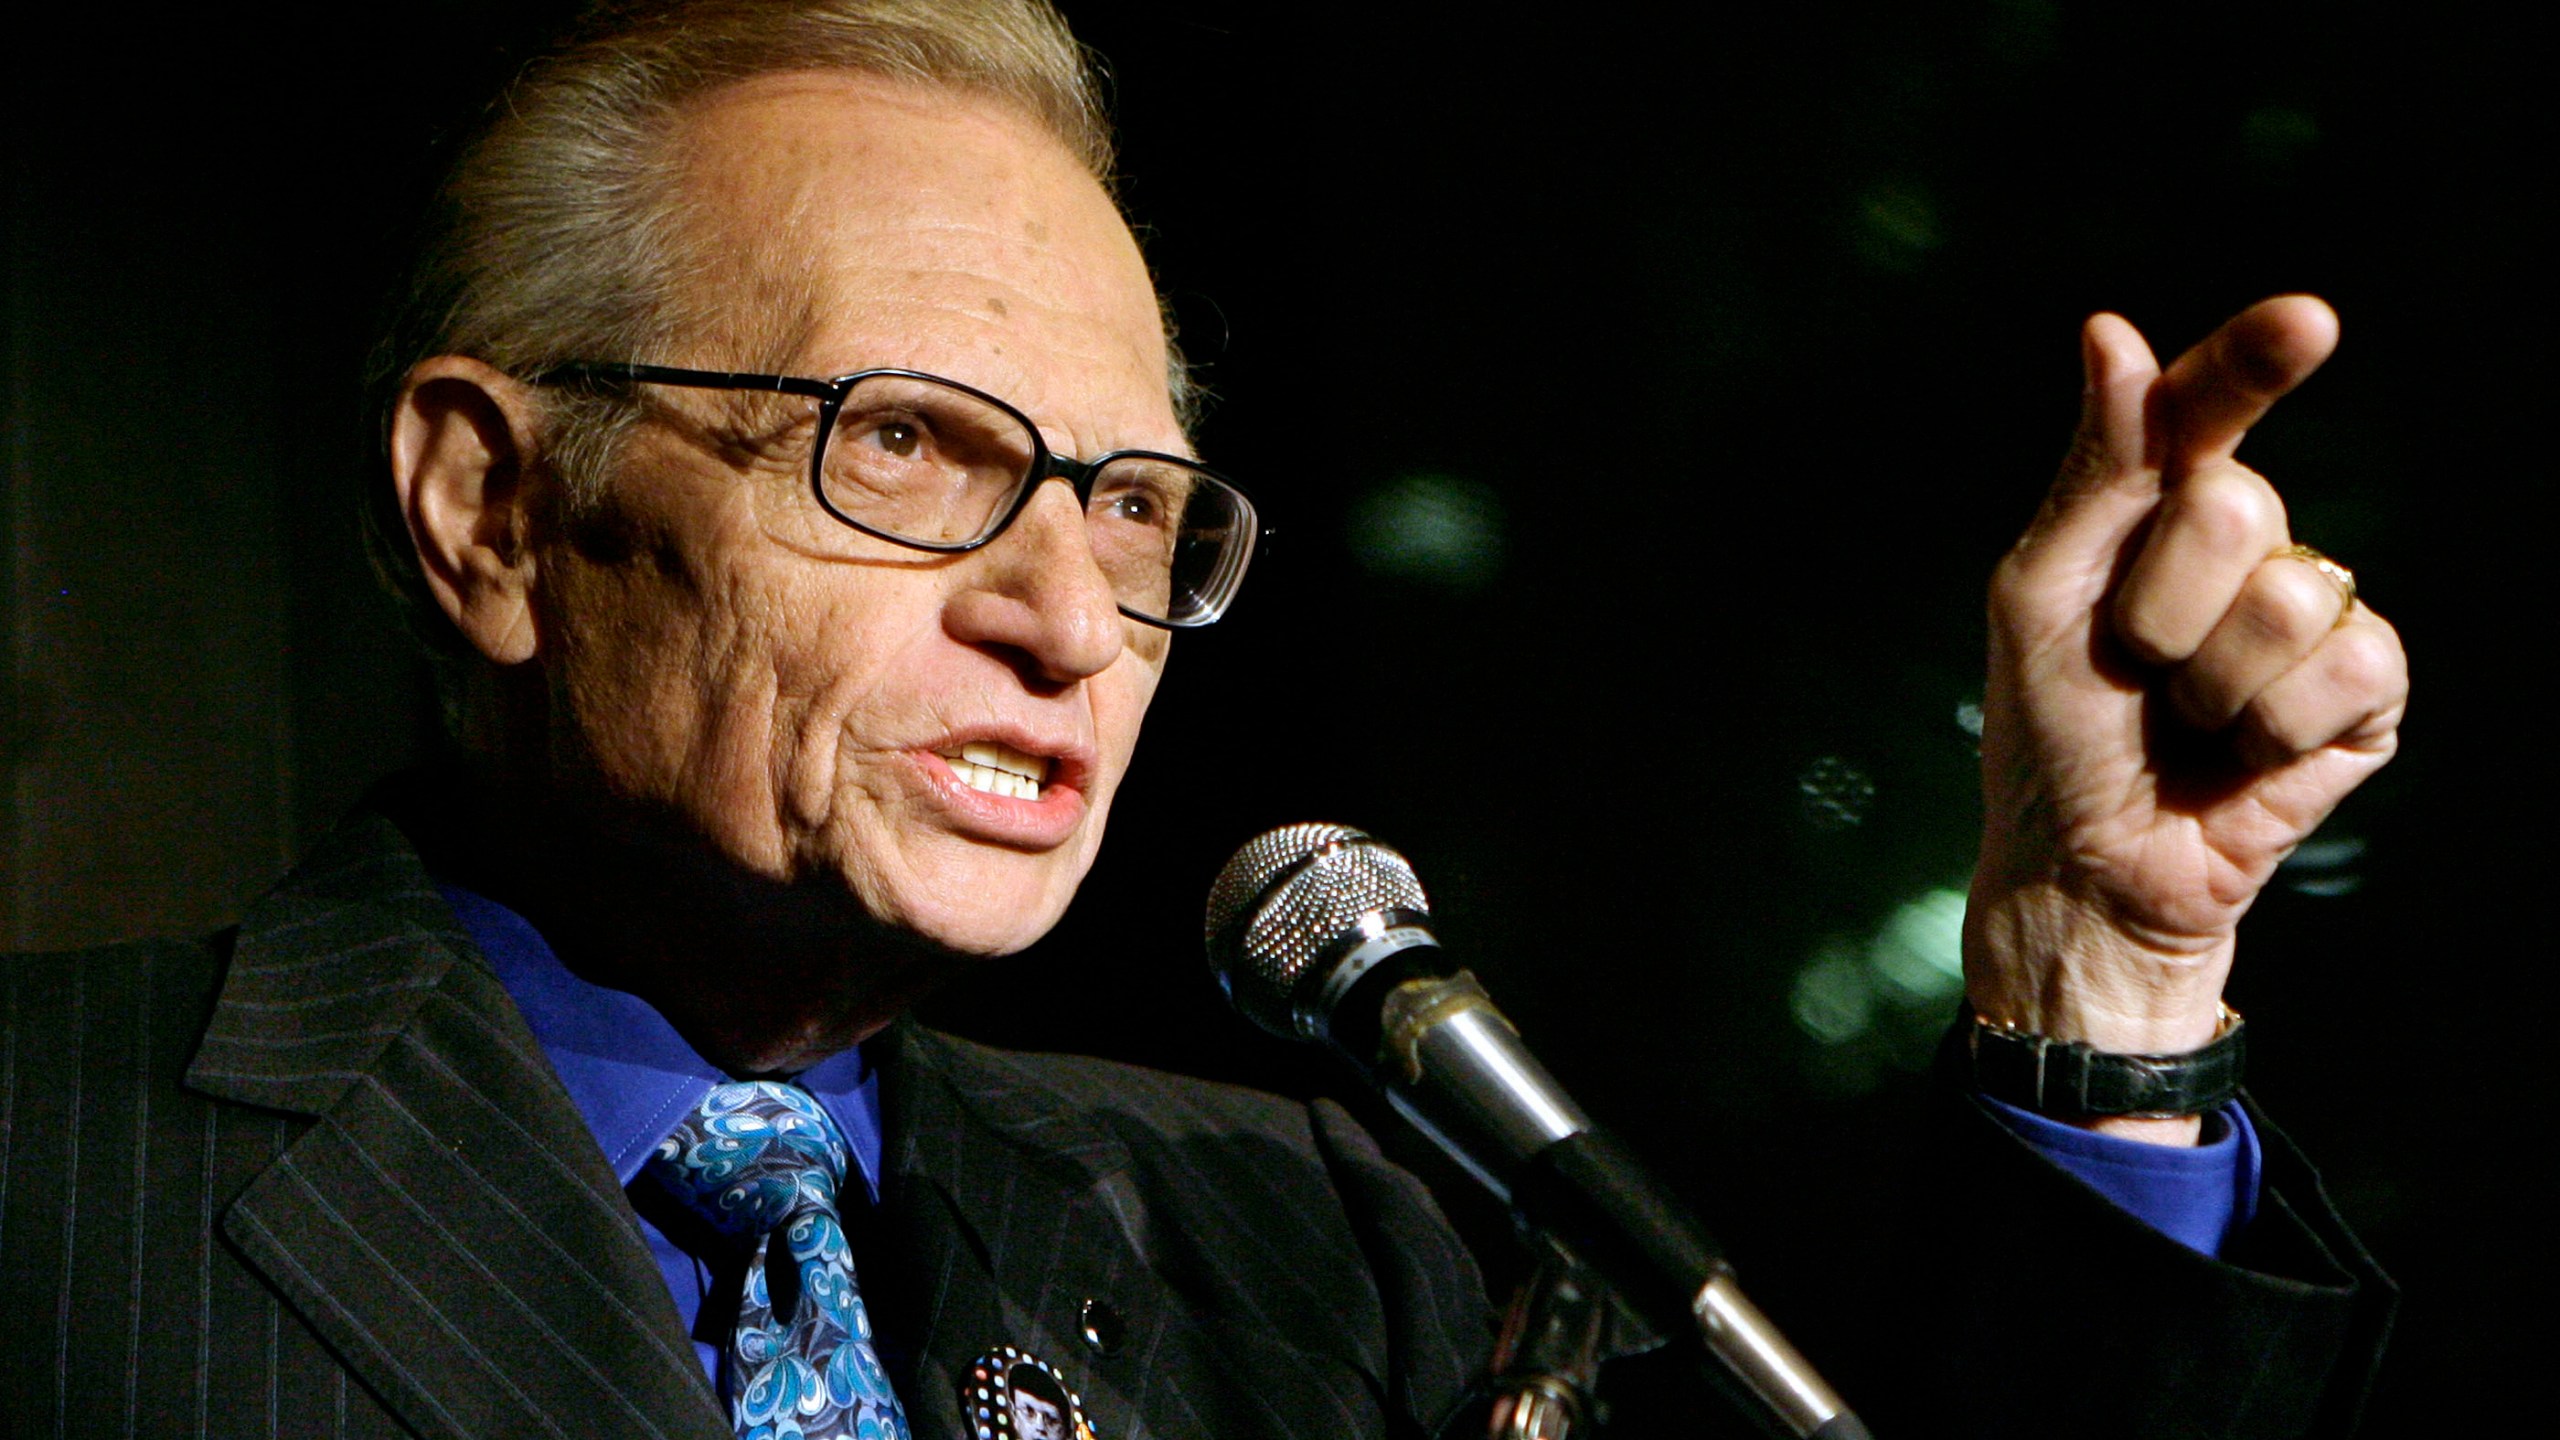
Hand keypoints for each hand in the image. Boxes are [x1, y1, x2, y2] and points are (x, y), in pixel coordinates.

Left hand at [1964, 297, 2407, 1138]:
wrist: (2089, 868)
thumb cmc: (2051, 730)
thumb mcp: (2041, 595)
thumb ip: (2093, 471)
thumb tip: (2115, 332)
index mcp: (2154, 507)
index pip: (2207, 409)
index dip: (2252, 363)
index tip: (2305, 322)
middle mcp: (2245, 545)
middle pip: (2235, 505)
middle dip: (2159, 601)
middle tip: (2131, 665)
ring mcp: (2312, 614)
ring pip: (2291, 593)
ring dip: (2211, 679)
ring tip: (2183, 720)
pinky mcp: (2364, 694)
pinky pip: (2352, 664)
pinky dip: (2276, 727)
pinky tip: (2243, 757)